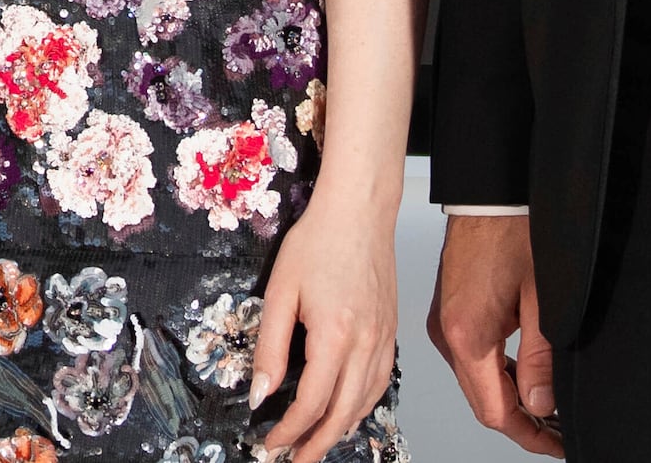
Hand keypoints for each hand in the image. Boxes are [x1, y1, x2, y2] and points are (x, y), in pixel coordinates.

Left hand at [251, 178, 399, 458]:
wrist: (360, 211)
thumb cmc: (320, 241)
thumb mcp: (280, 292)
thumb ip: (270, 347)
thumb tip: (260, 392)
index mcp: (335, 336)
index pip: (311, 403)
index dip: (288, 431)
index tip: (270, 444)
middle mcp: (366, 345)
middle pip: (342, 414)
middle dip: (316, 445)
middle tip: (293, 460)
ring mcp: (383, 340)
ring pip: (364, 404)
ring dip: (340, 431)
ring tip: (316, 446)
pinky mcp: (390, 333)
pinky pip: (378, 384)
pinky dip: (361, 407)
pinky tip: (346, 412)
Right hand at [427, 209, 560, 454]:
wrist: (489, 195)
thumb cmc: (513, 231)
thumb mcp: (543, 301)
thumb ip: (541, 359)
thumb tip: (543, 405)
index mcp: (468, 335)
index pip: (494, 411)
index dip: (529, 435)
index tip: (556, 443)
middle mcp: (447, 334)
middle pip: (483, 402)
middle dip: (522, 422)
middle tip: (559, 431)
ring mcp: (444, 324)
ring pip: (477, 384)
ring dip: (510, 400)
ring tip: (548, 408)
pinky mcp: (448, 314)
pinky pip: (470, 360)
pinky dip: (497, 376)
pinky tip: (524, 376)